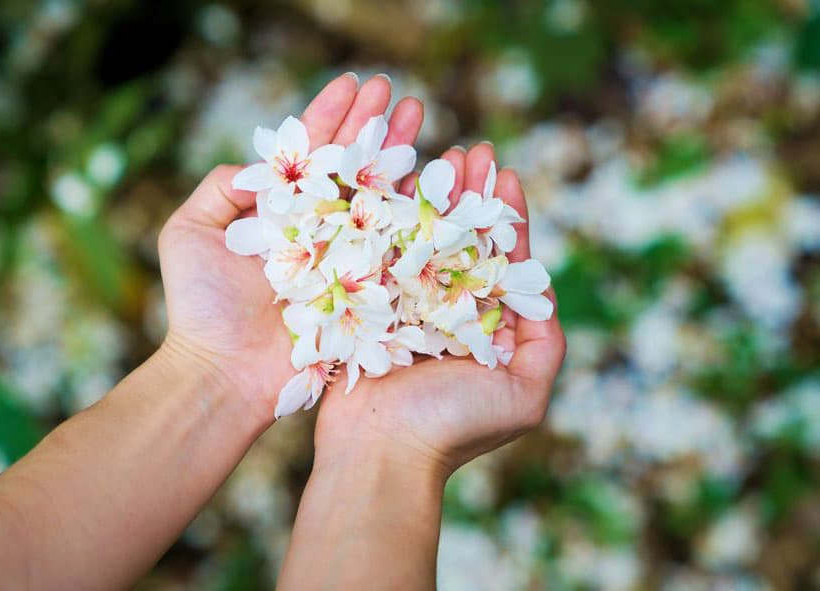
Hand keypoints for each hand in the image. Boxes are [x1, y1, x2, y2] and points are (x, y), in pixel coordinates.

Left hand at [157, 73, 425, 422]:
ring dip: (401, 157)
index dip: (332, 116)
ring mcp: (345, 258)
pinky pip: (397, 248)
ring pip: (379, 198)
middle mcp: (318, 229)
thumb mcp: (189, 232)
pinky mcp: (366, 290)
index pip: (311, 153)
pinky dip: (418, 215)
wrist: (223, 372)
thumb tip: (258, 164)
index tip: (355, 82)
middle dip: (374, 127)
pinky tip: (438, 180)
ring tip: (421, 117)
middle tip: (397, 91)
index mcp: (281, 210)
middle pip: (352, 167)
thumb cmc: (200, 306)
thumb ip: (220, 189)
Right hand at [314, 142, 566, 477]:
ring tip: (443, 153)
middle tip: (476, 151)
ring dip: (434, 196)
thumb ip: (544, 346)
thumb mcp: (523, 396)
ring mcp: (406, 306)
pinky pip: (381, 254)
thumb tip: (547, 293)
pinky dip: (389, 218)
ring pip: (423, 238)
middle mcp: (448, 311)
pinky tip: (396, 181)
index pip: (504, 261)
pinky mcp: (368, 306)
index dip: (508, 217)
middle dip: (472, 195)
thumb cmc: (452, 428)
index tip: (509, 175)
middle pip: (463, 240)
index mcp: (486, 327)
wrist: (378, 454)